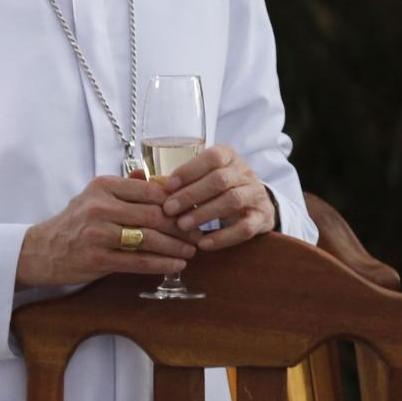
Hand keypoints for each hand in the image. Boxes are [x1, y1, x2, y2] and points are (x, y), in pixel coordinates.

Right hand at [17, 176, 194, 287]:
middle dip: (181, 227)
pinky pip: (138, 261)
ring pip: (149, 239)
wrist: (42, 250)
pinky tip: (176, 265)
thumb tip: (162, 180)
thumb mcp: (96, 196)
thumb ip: (127, 187)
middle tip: (198, 234)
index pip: (151, 191)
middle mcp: (100, 206)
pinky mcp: (97, 258)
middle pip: (154, 215)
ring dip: (175, 247)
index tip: (194, 211)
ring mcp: (98, 233)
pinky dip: (161, 264)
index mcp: (104, 186)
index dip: (177, 202)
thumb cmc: (75, 223)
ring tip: (191, 251)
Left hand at [159, 144, 275, 250]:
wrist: (256, 204)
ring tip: (183, 226)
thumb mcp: (203, 177)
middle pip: (219, 180)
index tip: (168, 185)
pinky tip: (203, 244)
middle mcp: (245, 172)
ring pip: (232, 201)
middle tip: (169, 209)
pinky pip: (244, 228)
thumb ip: (177, 178)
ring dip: (204, 214)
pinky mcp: (261, 218)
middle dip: (191, 195)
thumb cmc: (219, 189)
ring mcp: (256, 195)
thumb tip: (140, 178)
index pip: (212, 157)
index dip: (189, 170)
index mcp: (229, 156)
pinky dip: (222, 237)